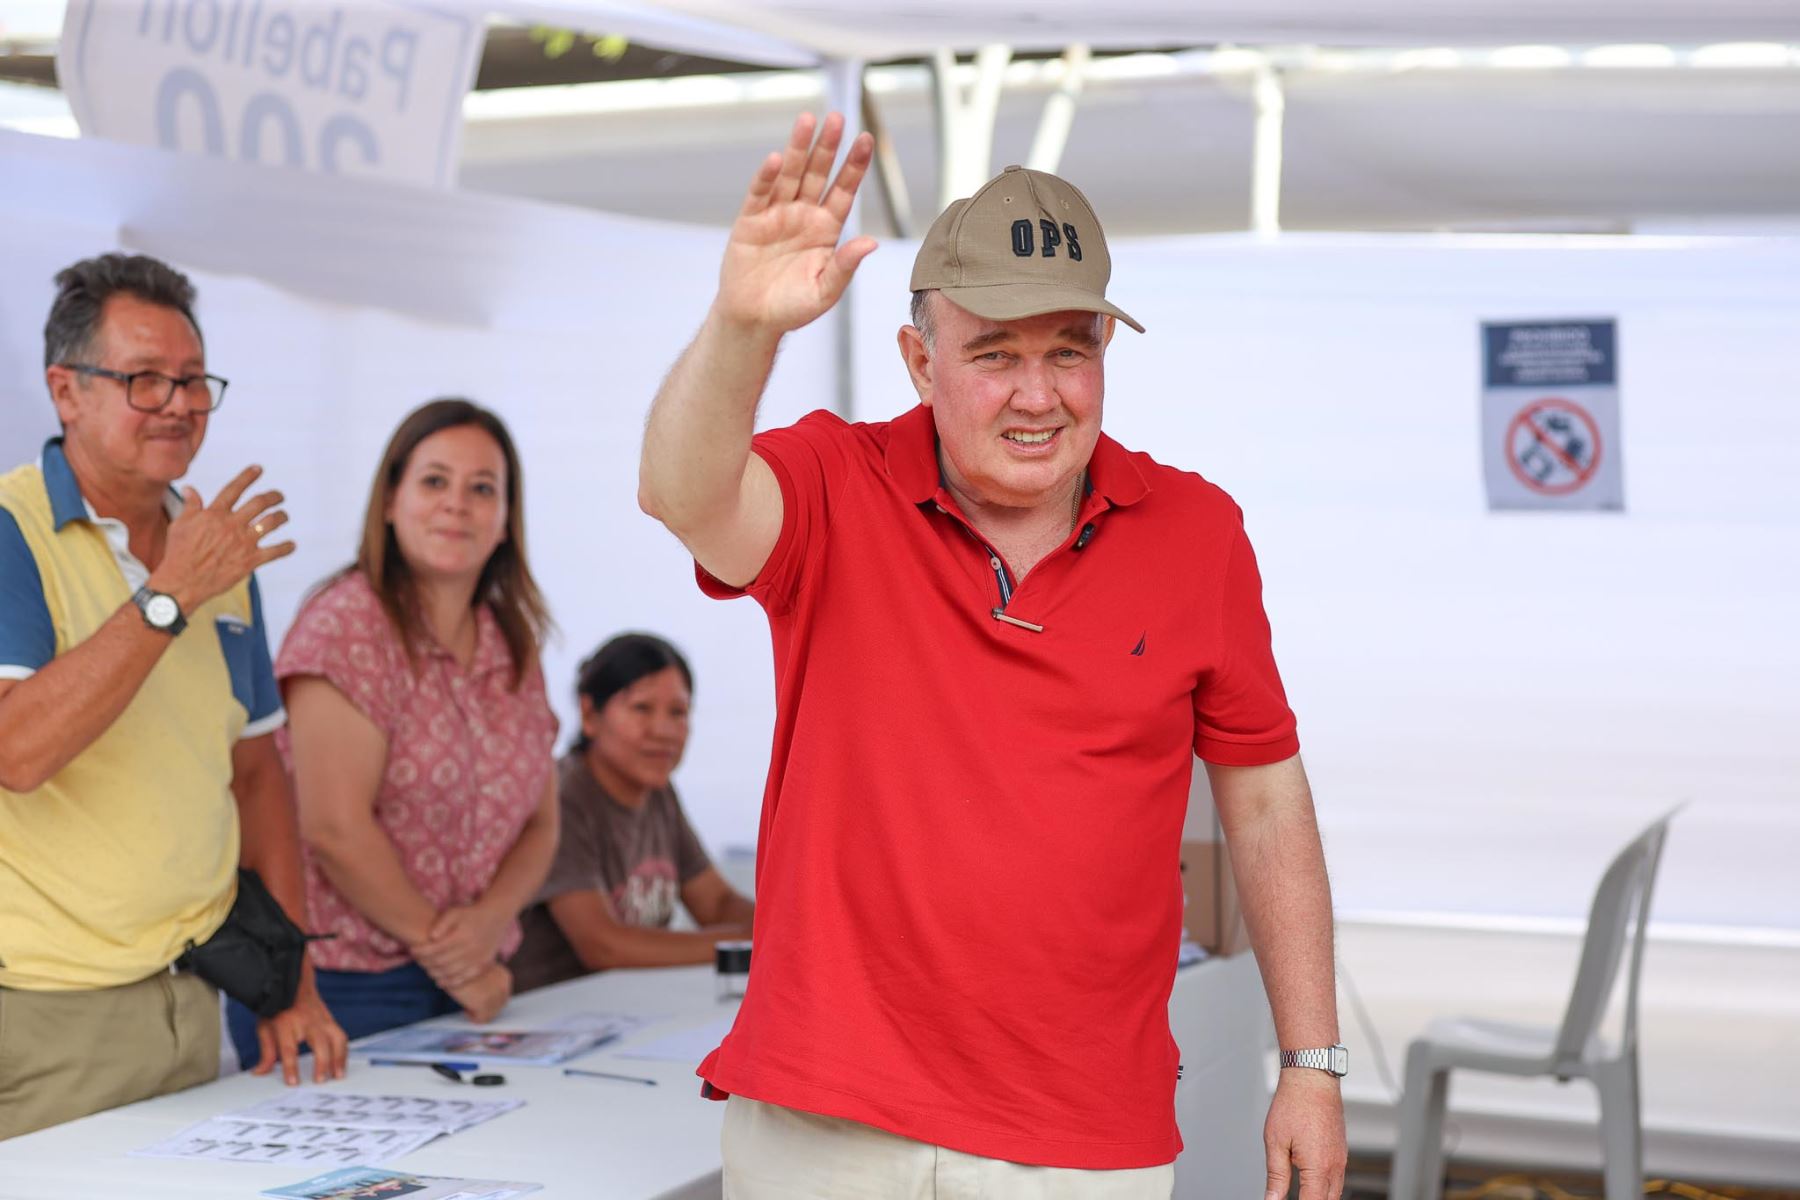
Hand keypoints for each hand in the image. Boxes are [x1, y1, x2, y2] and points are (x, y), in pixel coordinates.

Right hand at [149, 465, 293, 611]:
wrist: (183, 581)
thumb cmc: (178, 553)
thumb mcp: (180, 525)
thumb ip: (191, 506)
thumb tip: (190, 489)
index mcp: (215, 514)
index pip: (234, 489)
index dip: (247, 477)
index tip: (258, 469)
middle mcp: (232, 525)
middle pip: (259, 503)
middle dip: (273, 496)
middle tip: (279, 496)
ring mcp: (243, 542)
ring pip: (271, 523)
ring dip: (281, 516)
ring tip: (284, 515)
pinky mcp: (250, 560)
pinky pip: (275, 552)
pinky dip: (286, 547)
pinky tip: (292, 545)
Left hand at [252, 977, 348, 1085]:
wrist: (292, 981)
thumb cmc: (277, 1007)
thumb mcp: (265, 1027)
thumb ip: (266, 1052)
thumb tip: (260, 1072)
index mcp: (286, 1023)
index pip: (289, 1049)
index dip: (291, 1067)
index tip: (293, 1083)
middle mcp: (307, 1021)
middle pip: (320, 1043)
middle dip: (322, 1063)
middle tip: (320, 1081)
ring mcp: (321, 1018)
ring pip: (337, 1038)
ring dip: (339, 1058)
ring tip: (338, 1075)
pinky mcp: (330, 1019)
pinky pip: (341, 1036)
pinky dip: (343, 1051)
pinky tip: (341, 1064)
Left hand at [413, 903, 509, 989]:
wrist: (496, 917)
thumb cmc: (470, 914)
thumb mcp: (455, 912)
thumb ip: (441, 923)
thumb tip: (431, 937)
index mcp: (461, 935)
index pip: (434, 949)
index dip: (420, 952)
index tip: (412, 950)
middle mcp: (470, 948)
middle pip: (441, 962)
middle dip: (425, 963)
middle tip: (418, 961)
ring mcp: (478, 959)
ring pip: (450, 973)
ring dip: (435, 973)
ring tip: (428, 969)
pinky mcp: (483, 966)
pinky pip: (464, 979)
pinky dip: (450, 983)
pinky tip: (440, 981)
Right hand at [448, 962, 511, 1024]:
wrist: (451, 963)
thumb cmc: (461, 966)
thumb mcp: (479, 971)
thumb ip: (486, 982)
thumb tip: (485, 999)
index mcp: (505, 977)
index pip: (503, 999)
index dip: (490, 1004)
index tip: (477, 1002)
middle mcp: (503, 987)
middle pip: (498, 1008)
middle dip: (485, 1010)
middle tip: (472, 1008)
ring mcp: (494, 996)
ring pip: (490, 1015)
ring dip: (478, 1013)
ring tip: (466, 1008)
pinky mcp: (483, 1004)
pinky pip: (480, 1020)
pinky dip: (472, 1018)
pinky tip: (465, 1011)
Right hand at [714, 111, 876, 338]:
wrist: (754, 319)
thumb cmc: (792, 307)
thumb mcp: (826, 291)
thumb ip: (845, 266)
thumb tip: (871, 243)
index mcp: (826, 229)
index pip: (844, 190)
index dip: (855, 165)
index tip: (867, 139)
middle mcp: (803, 215)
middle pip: (818, 173)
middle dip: (827, 146)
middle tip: (837, 118)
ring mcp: (776, 215)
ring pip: (790, 175)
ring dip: (798, 149)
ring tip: (807, 121)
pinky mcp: (750, 222)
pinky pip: (759, 194)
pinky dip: (766, 177)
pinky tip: (776, 159)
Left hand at [1263, 1069, 1346, 1199]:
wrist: (1312, 1078)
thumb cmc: (1293, 1104)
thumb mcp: (1275, 1142)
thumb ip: (1276, 1176)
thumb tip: (1272, 1199)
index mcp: (1318, 1167)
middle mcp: (1334, 1166)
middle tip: (1294, 1197)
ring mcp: (1341, 1159)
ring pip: (1335, 1192)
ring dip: (1320, 1197)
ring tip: (1302, 1194)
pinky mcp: (1341, 1151)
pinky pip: (1338, 1179)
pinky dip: (1326, 1187)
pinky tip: (1313, 1185)